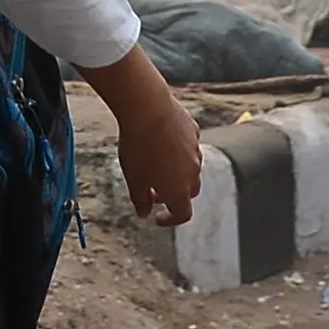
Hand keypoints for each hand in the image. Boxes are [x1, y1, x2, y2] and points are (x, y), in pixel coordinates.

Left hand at [76, 53, 205, 226]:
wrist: (148, 109)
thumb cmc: (138, 146)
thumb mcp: (133, 178)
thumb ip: (140, 199)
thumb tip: (144, 213)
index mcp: (179, 189)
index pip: (183, 214)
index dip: (171, 219)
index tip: (158, 217)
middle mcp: (193, 172)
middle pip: (190, 191)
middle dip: (174, 194)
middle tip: (153, 189)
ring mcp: (196, 150)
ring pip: (191, 167)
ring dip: (177, 171)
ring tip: (155, 161)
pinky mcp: (194, 130)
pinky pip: (189, 145)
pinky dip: (179, 148)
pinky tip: (162, 139)